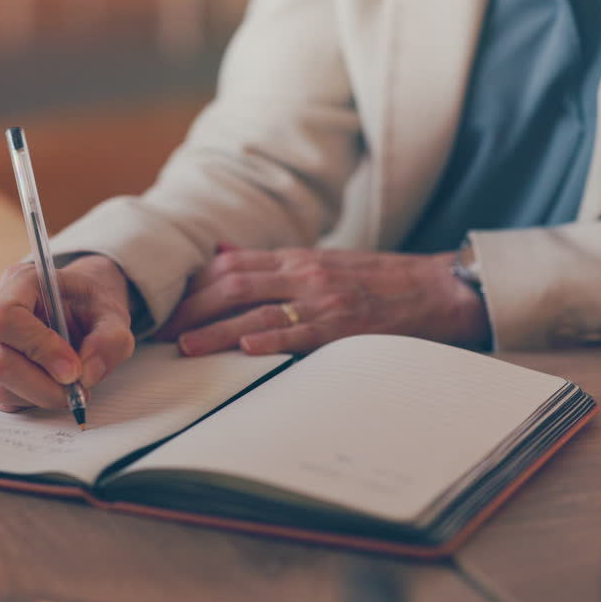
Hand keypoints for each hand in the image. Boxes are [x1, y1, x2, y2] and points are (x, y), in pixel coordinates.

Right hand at [0, 255, 134, 411]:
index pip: (6, 317)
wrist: (77, 308)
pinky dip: (31, 399)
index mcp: (19, 282)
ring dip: (41, 394)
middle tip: (78, 387)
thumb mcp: (114, 315)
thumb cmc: (90, 305)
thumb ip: (110, 341)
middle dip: (44, 384)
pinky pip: (0, 397)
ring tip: (67, 383)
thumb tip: (87, 374)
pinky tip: (48, 382)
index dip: (39, 348)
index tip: (74, 370)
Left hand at [156, 246, 490, 354]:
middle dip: (192, 309)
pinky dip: (272, 339)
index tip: (164, 307)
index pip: (231, 266)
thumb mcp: (321, 260)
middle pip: (233, 286)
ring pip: (259, 310)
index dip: (192, 287)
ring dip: (217, 329)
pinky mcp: (346, 326)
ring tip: (186, 347)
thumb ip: (270, 262)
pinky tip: (245, 348)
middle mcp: (304, 273)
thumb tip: (221, 253)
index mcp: (297, 259)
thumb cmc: (380, 280)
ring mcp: (324, 299)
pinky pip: (303, 332)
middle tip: (161, 332)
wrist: (440, 288)